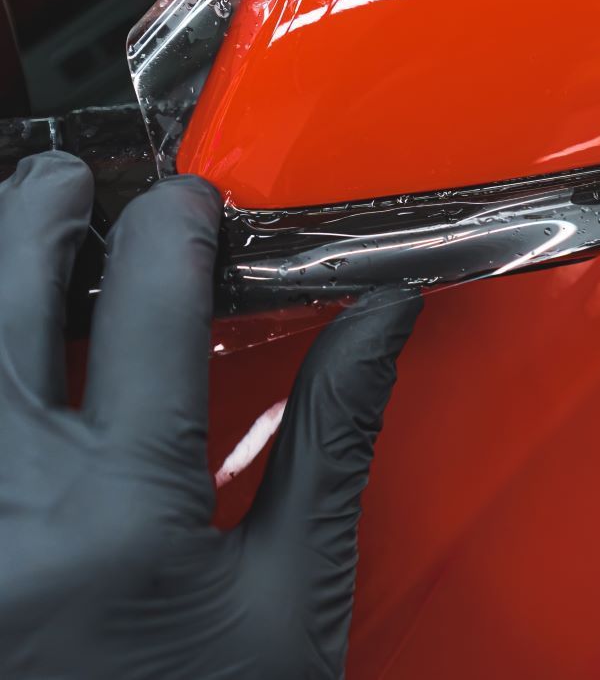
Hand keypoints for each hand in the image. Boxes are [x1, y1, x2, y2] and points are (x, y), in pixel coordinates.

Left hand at [0, 152, 421, 678]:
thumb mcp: (288, 600)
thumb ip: (328, 441)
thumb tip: (378, 321)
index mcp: (119, 516)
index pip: (143, 305)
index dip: (173, 224)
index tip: (194, 205)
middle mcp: (1, 511)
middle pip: (1, 296)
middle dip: (39, 209)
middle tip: (74, 182)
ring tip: (12, 235)